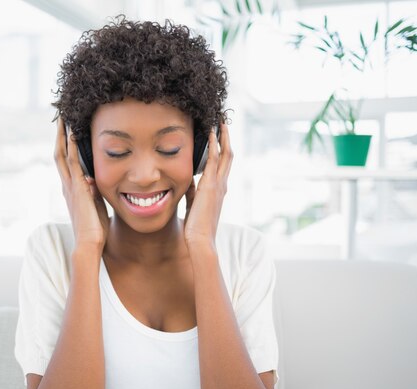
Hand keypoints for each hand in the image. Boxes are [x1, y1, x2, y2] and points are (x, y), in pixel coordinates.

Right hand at [54, 117, 109, 247]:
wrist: (88, 244)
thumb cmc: (94, 230)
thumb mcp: (95, 206)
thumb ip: (93, 192)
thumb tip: (93, 181)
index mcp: (72, 190)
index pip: (66, 163)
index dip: (66, 146)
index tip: (68, 131)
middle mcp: (67, 185)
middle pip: (59, 154)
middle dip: (60, 136)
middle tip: (61, 117)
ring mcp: (70, 186)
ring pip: (63, 154)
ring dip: (63, 135)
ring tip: (64, 117)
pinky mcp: (77, 188)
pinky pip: (73, 162)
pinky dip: (72, 147)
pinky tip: (73, 133)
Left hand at [183, 121, 232, 244]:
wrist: (200, 240)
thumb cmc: (195, 227)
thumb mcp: (193, 203)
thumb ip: (192, 190)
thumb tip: (188, 180)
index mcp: (218, 189)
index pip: (223, 164)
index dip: (222, 148)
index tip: (218, 134)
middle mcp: (222, 184)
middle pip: (229, 155)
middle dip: (226, 137)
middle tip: (223, 120)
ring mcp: (219, 184)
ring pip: (225, 153)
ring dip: (223, 135)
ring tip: (220, 119)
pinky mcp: (211, 185)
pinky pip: (215, 159)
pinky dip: (214, 143)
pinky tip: (211, 131)